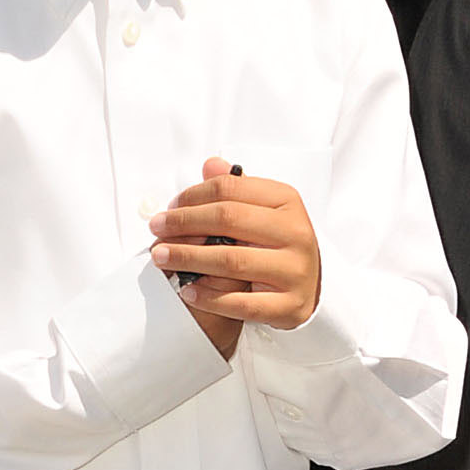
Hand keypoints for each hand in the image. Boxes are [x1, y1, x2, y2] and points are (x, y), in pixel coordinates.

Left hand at [155, 158, 322, 359]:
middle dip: (184, 224)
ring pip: (232, 261)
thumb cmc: (280, 244)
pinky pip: (242, 304)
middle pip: (227, 219)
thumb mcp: (264, 210)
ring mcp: (294, 270)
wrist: (312, 288)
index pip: (229, 189)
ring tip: (162, 257)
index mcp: (287, 201)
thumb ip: (236, 188)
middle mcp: (295, 232)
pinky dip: (210, 298)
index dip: (192, 196)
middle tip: (157, 229)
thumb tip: (210, 164)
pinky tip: (188, 291)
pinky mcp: (289, 305)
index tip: (169, 207)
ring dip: (188, 259)